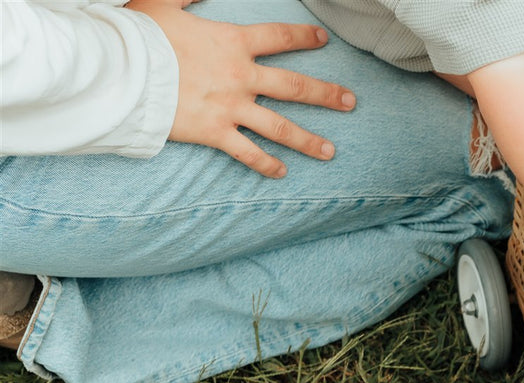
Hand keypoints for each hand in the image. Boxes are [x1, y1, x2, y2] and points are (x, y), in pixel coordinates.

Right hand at [126, 0, 356, 176]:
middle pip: (295, 86)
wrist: (121, 69)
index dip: (304, 37)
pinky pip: (247, 152)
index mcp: (233, 42)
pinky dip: (266, 165)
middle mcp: (240, 76)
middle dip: (326, 94)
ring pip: (280, 127)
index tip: (323, 40)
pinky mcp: (214, 132)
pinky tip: (282, 173)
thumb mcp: (164, 1)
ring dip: (308, 140)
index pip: (280, 37)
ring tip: (331, 152)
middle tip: (351, 102)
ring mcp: (231, 107)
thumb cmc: (140, 33)